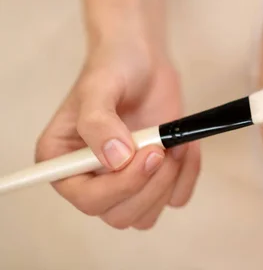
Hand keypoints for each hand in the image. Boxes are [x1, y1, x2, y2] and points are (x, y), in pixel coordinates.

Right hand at [35, 40, 200, 228]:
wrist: (143, 58)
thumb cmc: (113, 68)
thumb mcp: (99, 88)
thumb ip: (98, 122)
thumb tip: (115, 160)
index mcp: (62, 163)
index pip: (88, 200)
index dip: (121, 186)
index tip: (150, 153)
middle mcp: (91, 180)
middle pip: (120, 215)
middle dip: (150, 185)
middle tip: (163, 146)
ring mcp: (125, 181)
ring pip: (147, 215)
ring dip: (169, 181)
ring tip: (173, 141)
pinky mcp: (155, 178)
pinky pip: (176, 198)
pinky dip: (187, 176)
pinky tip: (185, 147)